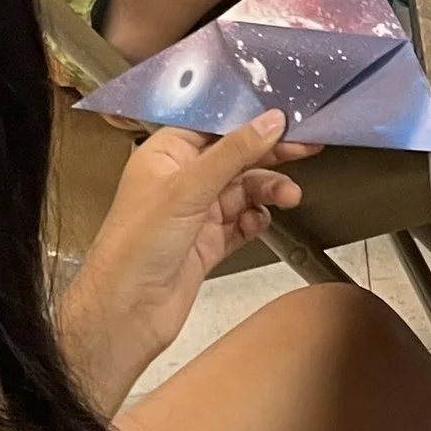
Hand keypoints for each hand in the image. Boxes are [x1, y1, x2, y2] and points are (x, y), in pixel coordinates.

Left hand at [60, 116, 304, 415]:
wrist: (126, 314)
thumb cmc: (132, 249)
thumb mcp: (188, 189)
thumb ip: (233, 152)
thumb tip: (268, 122)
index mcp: (164, 156)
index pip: (213, 124)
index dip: (248, 119)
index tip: (283, 116)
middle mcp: (180, 182)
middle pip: (234, 156)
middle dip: (269, 154)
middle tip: (304, 148)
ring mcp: (195, 213)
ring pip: (244, 190)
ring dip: (268, 191)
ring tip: (287, 196)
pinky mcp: (207, 243)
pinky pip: (243, 223)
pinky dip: (257, 220)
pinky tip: (260, 222)